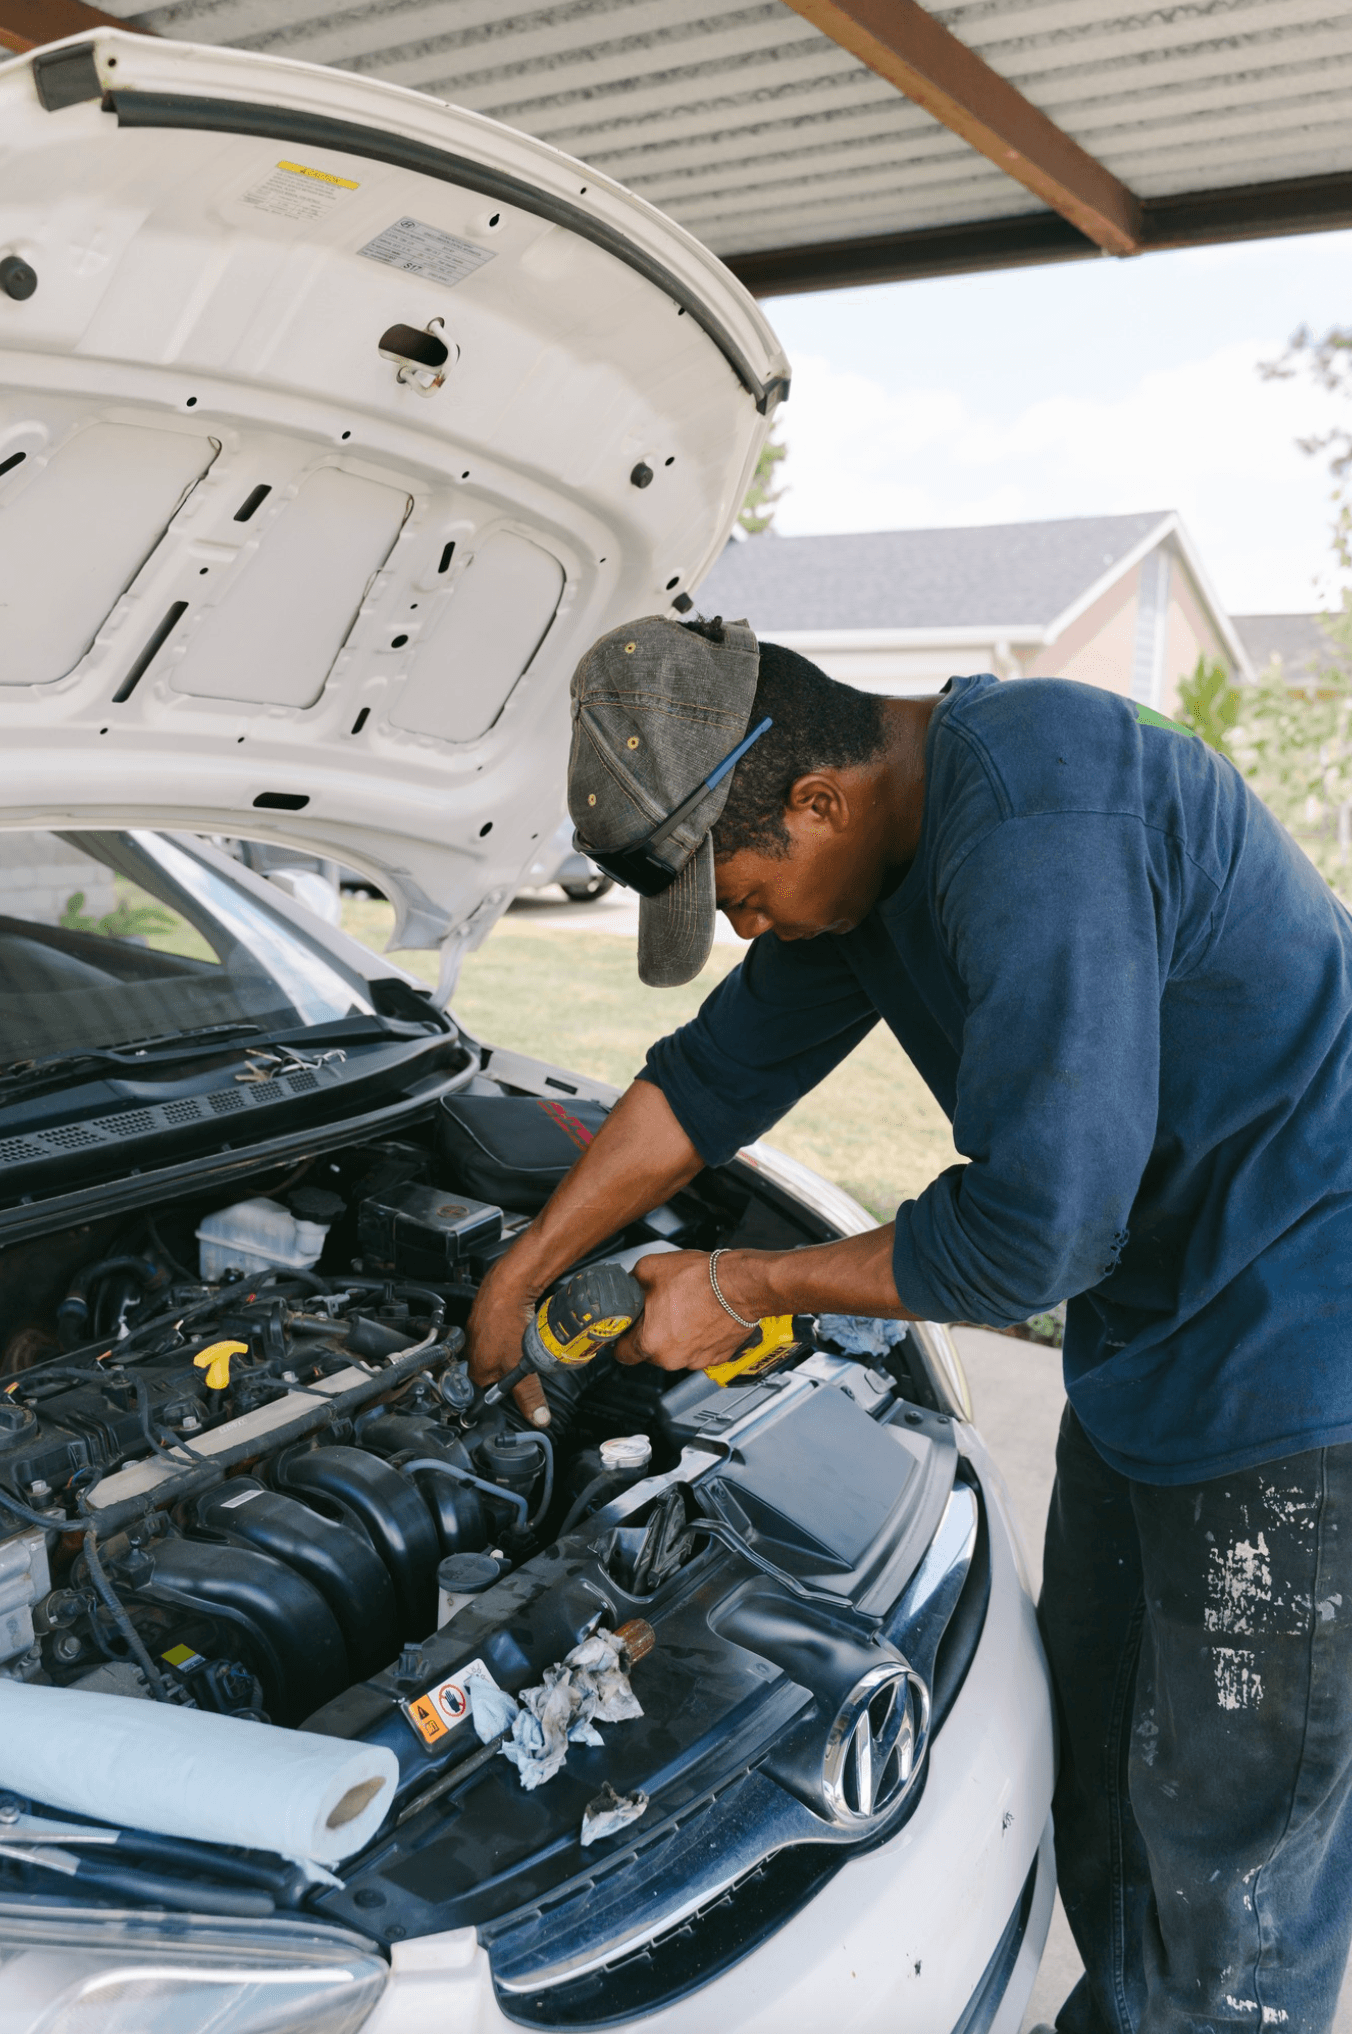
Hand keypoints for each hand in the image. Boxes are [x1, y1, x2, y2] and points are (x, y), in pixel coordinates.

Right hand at [466, 1254, 548, 1425]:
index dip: (505, 1399)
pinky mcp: (488, 1320)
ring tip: (525, 1349)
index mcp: (474, 1371)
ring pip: (500, 1355)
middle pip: (494, 1376)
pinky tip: (522, 1333)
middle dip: (512, 1375)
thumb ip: (529, 1395)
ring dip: (514, 1356)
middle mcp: (471, 1354)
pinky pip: (502, 1338)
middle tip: (527, 1368)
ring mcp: (478, 1335)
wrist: (508, 1286)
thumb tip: (539, 1418)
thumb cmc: (505, 1322)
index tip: (519, 1400)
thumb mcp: (521, 1366)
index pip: (486, 1396)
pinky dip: (513, 1338)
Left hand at [612, 1250, 760, 1372]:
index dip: (621, 1338)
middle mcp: (672, 1358)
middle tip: (660, 1307)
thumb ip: (631, 1282)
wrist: (741, 1285)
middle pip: (650, 1351)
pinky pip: (699, 1349)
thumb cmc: (700, 1279)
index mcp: (650, 1343)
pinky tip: (702, 1315)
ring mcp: (697, 1360)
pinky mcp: (717, 1357)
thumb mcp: (650, 1267)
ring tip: (686, 1308)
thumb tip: (628, 1285)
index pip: (622, 1354)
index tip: (626, 1328)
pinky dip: (698, 1336)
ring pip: (676, 1350)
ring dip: (676, 1334)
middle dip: (652, 1331)